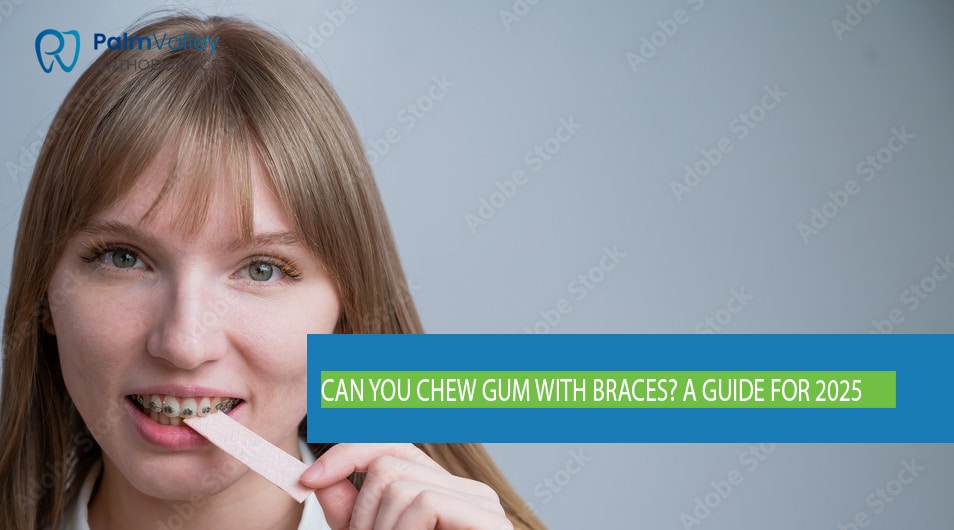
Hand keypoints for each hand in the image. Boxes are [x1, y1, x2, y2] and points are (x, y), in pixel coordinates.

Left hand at [300, 443, 513, 529]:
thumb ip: (350, 515)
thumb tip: (320, 478)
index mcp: (441, 491)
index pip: (390, 447)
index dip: (346, 455)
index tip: (308, 480)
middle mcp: (466, 490)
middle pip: (388, 466)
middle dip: (362, 513)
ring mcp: (483, 504)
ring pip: (400, 485)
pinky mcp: (490, 522)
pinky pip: (425, 503)